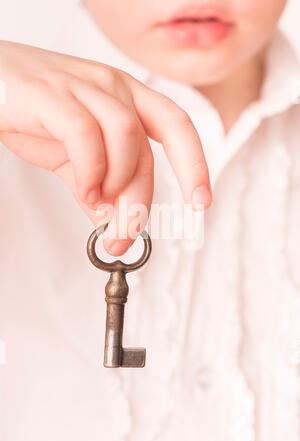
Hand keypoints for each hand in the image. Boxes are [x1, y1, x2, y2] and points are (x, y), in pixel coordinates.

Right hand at [0, 40, 211, 254]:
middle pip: (148, 150)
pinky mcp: (53, 94)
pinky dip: (90, 170)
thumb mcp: (73, 157)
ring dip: (116, 184)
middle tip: (122, 236)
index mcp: (127, 98)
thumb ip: (96, 187)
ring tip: (94, 202)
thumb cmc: (33, 112)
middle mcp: (114, 87)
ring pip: (127, 139)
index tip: (201, 202)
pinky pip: (86, 135)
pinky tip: (82, 187)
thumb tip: (113, 222)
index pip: (177, 127)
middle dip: (139, 202)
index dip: (195, 165)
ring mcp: (85, 86)